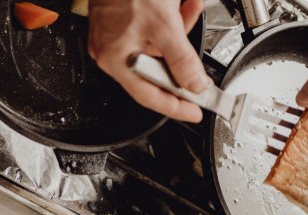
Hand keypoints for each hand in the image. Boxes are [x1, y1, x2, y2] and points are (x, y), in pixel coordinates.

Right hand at [88, 0, 209, 122]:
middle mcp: (112, 52)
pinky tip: (178, 4)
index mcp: (116, 59)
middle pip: (157, 69)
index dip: (175, 107)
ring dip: (179, 30)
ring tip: (187, 7)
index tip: (194, 111)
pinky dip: (170, 19)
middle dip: (181, 54)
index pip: (150, 96)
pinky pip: (153, 32)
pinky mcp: (123, 21)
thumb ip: (182, 60)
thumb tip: (194, 85)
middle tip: (195, 40)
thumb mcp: (164, 26)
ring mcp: (116, 36)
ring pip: (159, 47)